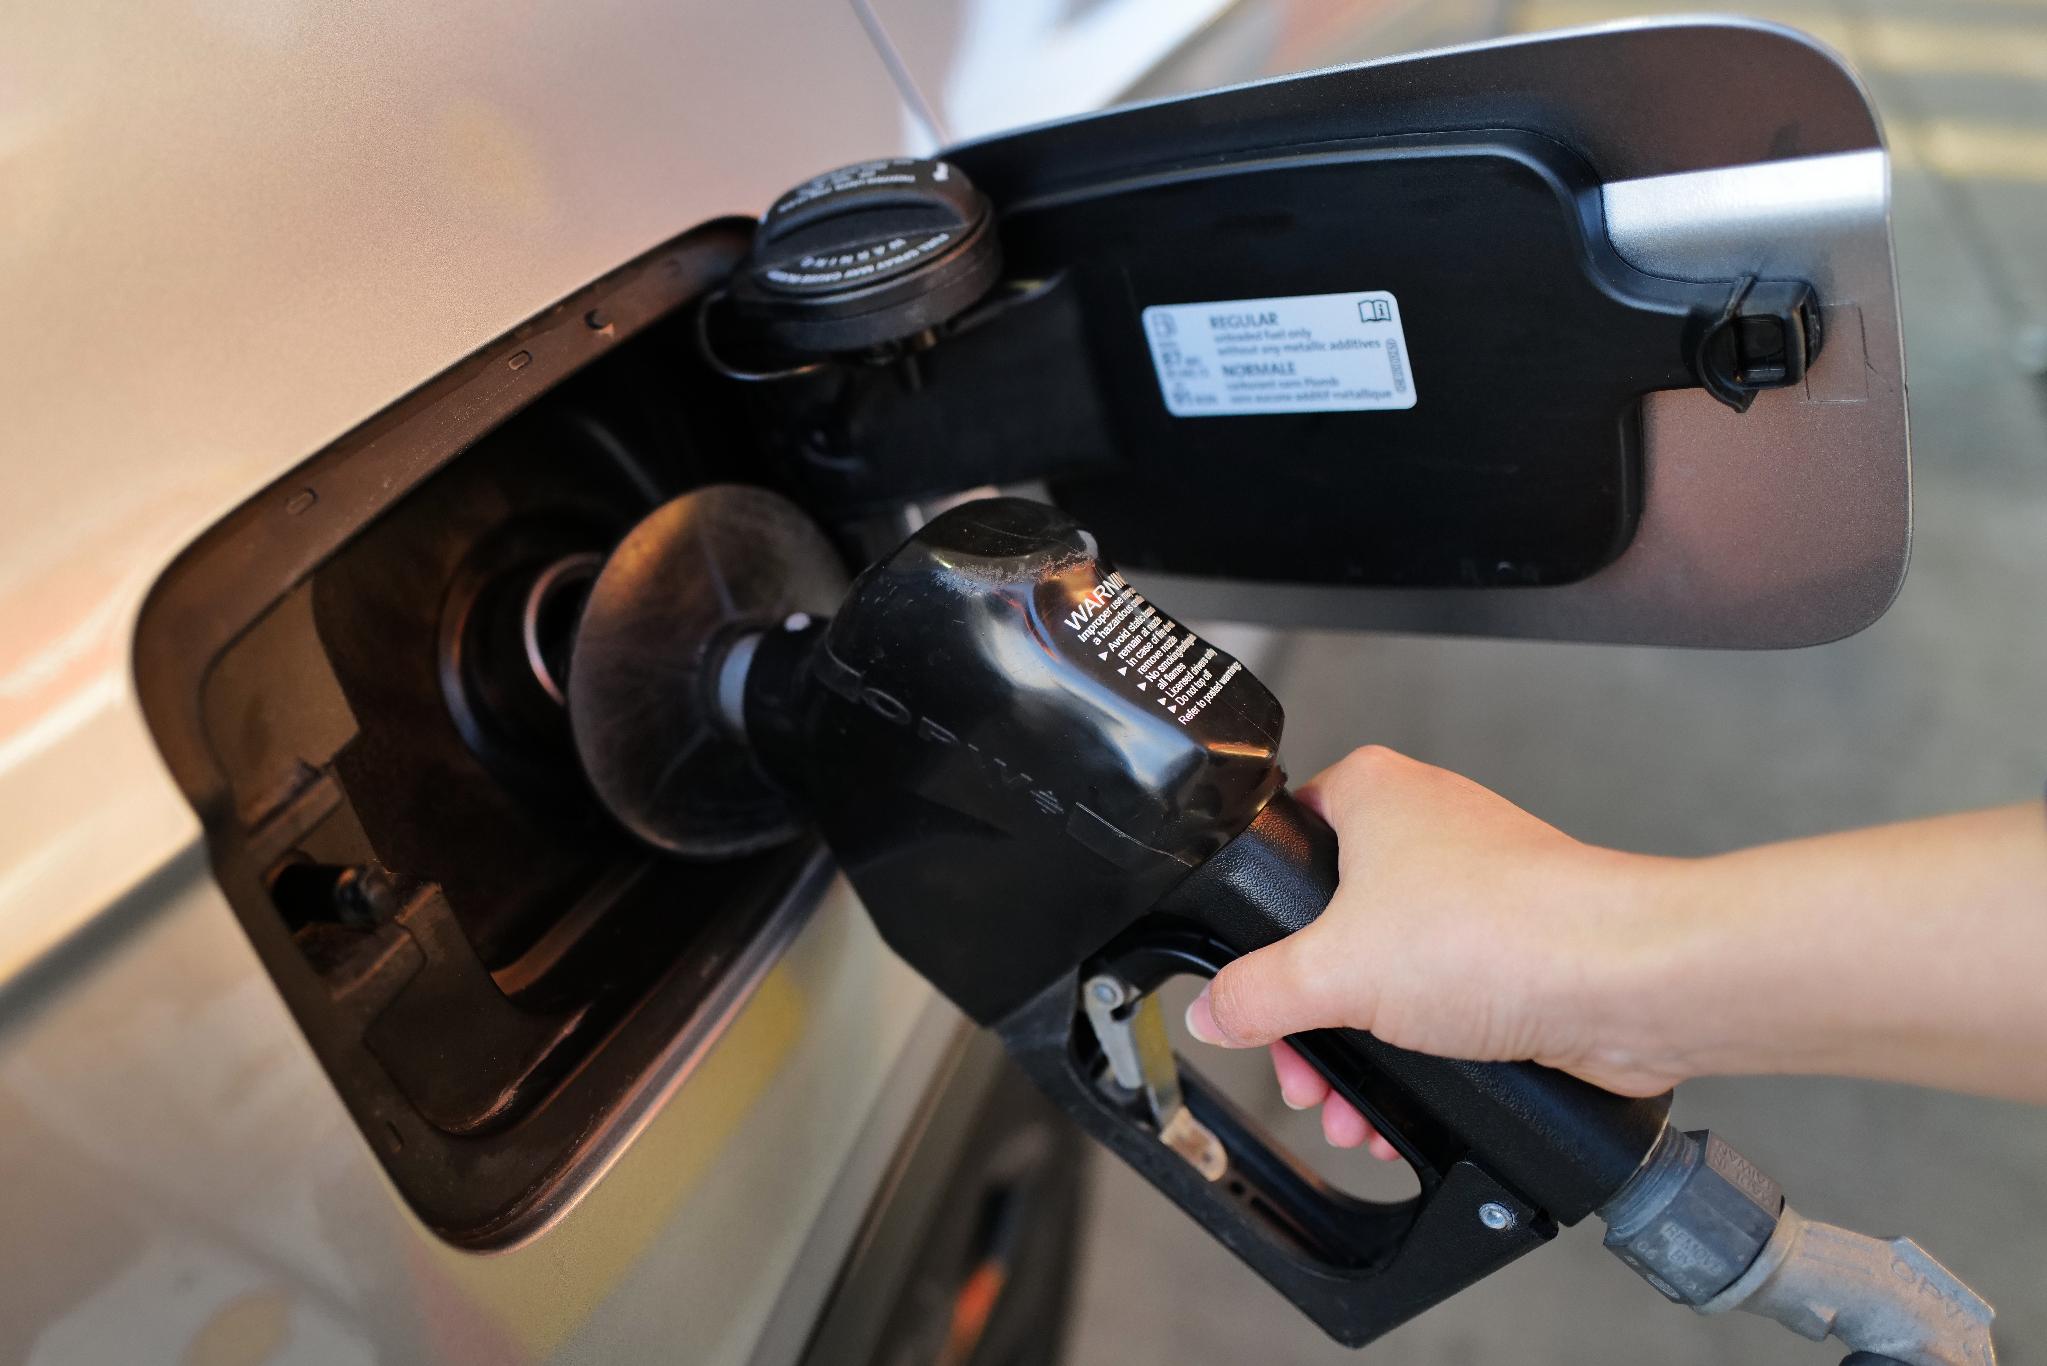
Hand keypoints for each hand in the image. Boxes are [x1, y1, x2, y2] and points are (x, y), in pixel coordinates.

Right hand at [1183, 746, 1690, 1155]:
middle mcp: (1427, 826)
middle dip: (1310, 1015)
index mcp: (1373, 792)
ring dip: (1359, 1049)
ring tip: (1349, 1107)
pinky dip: (1415, 1052)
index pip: (1283, 830)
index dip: (1258, 914)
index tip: (1250, 978)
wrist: (1624, 981)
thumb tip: (1216, 1011)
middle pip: (1330, 923)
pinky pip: (1442, 998)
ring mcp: (1476, 886)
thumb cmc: (1503, 931)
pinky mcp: (1514, 943)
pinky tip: (1400, 1106)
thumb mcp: (1336, 973)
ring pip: (1387, 969)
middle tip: (1300, 1065)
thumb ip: (1257, 994)